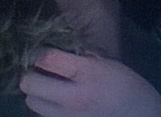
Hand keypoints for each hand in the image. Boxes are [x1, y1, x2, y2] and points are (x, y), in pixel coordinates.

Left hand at [19, 49, 160, 116]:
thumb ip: (86, 58)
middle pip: (31, 85)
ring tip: (47, 87)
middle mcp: (73, 98)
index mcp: (88, 74)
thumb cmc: (130, 89)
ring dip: (36, 93)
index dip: (37, 52)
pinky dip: (45, 109)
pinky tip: (58, 103)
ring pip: (33, 104)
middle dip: (30, 75)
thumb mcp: (111, 65)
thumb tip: (64, 50)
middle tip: (37, 70)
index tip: (38, 50)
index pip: (48, 59)